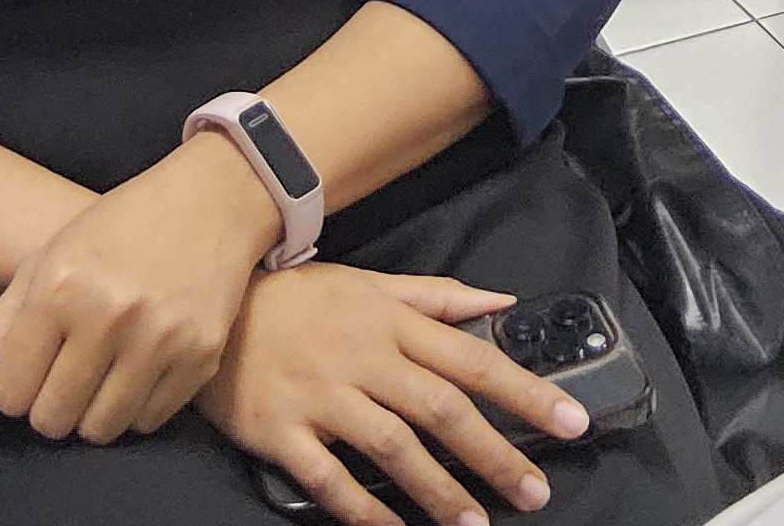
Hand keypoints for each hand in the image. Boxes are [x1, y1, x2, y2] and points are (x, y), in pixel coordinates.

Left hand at [0, 135, 279, 442]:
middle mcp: (108, 314)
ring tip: (100, 375)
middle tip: (66, 373)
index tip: (31, 367)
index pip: (9, 392)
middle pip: (52, 419)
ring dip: (91, 413)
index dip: (12, 388)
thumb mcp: (44, 264)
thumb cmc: (114, 232)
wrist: (208, 202)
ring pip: (100, 429)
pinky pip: (147, 422)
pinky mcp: (202, 355)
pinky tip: (138, 368)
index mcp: (58, 286)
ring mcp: (160, 338)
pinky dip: (136, 407)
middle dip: (50, 405)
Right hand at [204, 266, 590, 525]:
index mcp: (392, 323)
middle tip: (534, 493)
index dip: (525, 392)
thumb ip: (438, 297)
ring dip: (439, 490)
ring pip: (392, 447)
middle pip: (441, 410)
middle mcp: (364, 359)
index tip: (570, 421)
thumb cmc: (300, 299)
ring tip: (475, 525)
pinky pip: (329, 478)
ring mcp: (322, 397)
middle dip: (494, 454)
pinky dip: (364, 510)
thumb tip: (504, 301)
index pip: (472, 359)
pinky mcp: (282, 430)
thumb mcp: (371, 282)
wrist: (213, 306)